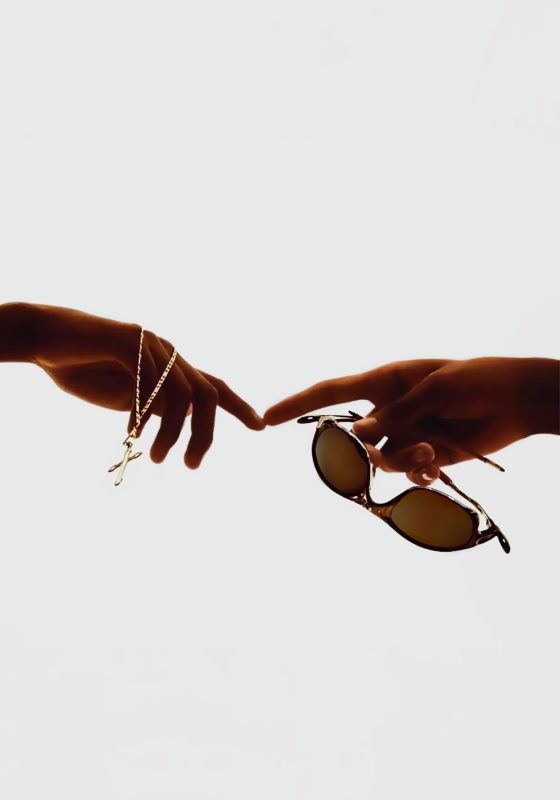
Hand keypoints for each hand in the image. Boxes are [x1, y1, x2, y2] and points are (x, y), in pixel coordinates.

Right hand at [30, 303, 263, 467]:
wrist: (46, 339)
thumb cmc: (84, 369)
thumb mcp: (127, 398)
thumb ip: (154, 407)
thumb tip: (177, 427)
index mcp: (171, 367)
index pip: (214, 386)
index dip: (239, 406)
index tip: (261, 427)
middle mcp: (168, 352)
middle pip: (207, 393)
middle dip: (205, 434)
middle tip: (191, 465)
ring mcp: (150, 343)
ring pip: (180, 392)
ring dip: (172, 431)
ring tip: (157, 458)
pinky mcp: (128, 340)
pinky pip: (147, 381)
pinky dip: (143, 412)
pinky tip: (132, 433)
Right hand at [264, 357, 558, 485]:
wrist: (519, 401)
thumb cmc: (478, 380)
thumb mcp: (436, 389)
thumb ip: (396, 414)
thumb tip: (357, 437)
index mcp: (385, 380)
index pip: (331, 392)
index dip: (297, 404)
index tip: (266, 418)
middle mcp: (390, 408)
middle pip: (354, 437)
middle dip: (363, 451)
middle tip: (387, 451)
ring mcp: (406, 433)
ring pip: (381, 459)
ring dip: (401, 460)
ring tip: (429, 450)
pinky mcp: (425, 454)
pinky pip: (405, 474)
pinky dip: (416, 474)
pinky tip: (435, 464)